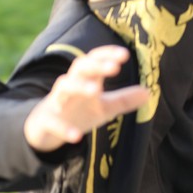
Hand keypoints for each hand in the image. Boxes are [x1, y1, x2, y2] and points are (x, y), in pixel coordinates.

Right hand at [24, 46, 147, 152]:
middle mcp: (70, 86)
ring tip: (95, 90)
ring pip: (64, 87)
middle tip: (114, 67)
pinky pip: (53, 122)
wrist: (44, 128)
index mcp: (85, 80)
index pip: (94, 60)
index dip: (107, 55)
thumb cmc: (78, 111)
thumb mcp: (103, 107)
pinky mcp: (46, 121)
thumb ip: (124, 99)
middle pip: (79, 68)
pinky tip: (76, 137)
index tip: (124, 55)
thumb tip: (148, 92)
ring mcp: (57, 102)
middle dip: (95, 65)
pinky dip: (63, 129)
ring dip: (79, 87)